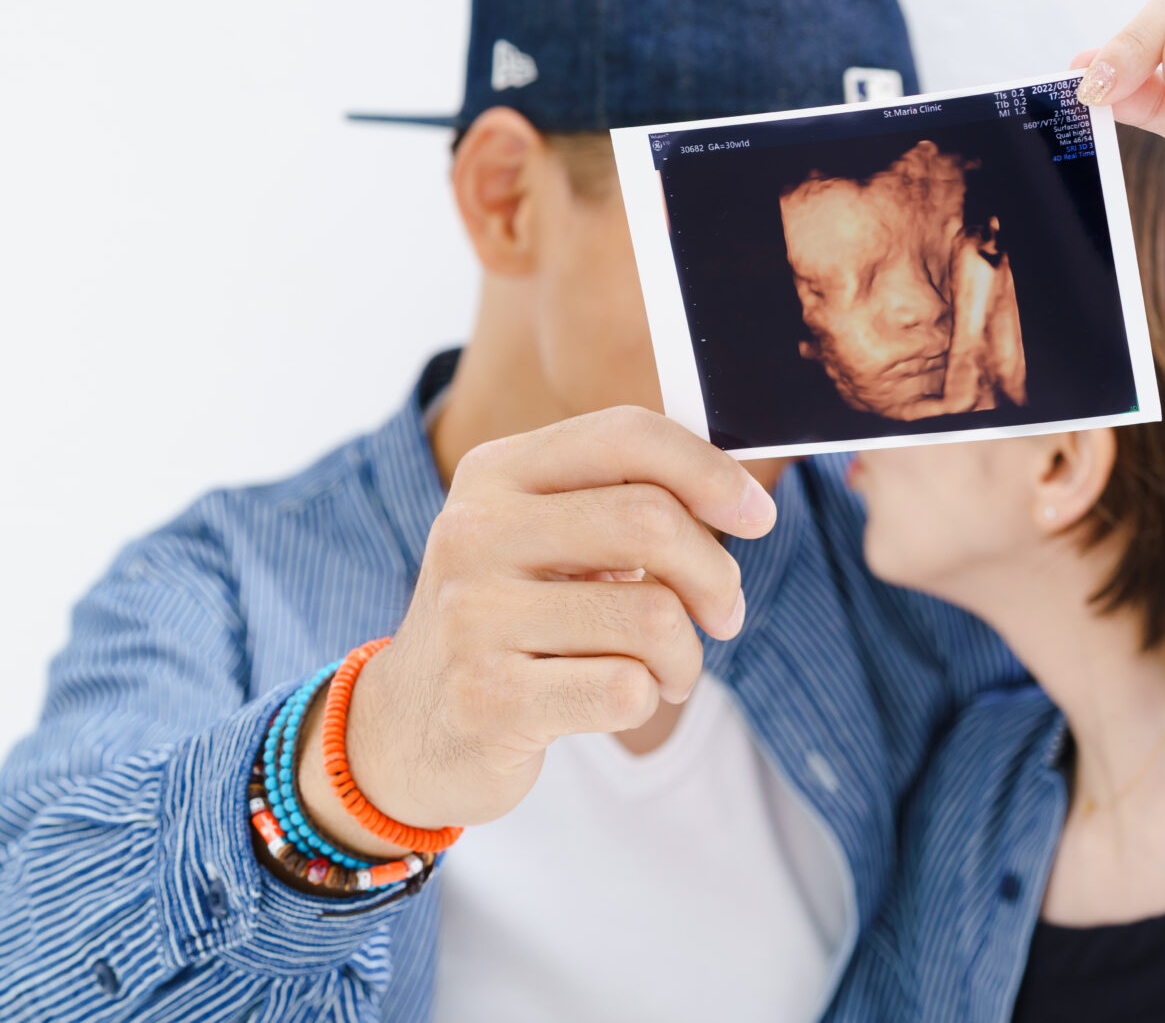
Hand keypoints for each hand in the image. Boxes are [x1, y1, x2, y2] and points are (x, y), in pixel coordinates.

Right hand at [294, 407, 775, 853]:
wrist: (407, 730)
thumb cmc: (509, 621)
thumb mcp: (543, 540)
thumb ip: (622, 500)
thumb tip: (739, 496)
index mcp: (496, 474)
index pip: (626, 435)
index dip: (711, 471)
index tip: (757, 516)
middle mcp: (475, 532)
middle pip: (652, 521)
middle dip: (716, 575)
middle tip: (723, 613)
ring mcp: (474, 617)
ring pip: (653, 617)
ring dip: (686, 654)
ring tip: (668, 670)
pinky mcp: (488, 700)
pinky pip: (627, 689)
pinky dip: (648, 698)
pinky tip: (622, 700)